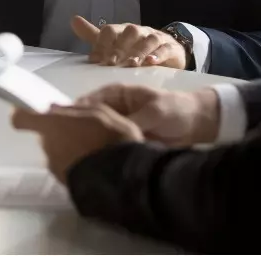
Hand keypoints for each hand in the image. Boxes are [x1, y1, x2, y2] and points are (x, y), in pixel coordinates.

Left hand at [11, 104, 143, 183]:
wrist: (120, 179)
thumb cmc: (110, 139)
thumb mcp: (99, 113)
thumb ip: (74, 110)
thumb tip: (55, 108)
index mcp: (52, 125)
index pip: (20, 119)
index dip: (23, 114)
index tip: (33, 112)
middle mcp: (47, 146)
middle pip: (45, 135)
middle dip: (59, 133)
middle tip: (83, 131)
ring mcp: (55, 166)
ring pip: (56, 152)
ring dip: (69, 150)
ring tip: (94, 150)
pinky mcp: (64, 184)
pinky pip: (66, 167)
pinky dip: (76, 164)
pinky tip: (95, 164)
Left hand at [71, 15, 186, 68]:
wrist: (168, 50)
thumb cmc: (135, 48)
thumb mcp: (114, 42)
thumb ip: (94, 35)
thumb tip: (73, 19)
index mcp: (122, 30)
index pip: (110, 31)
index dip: (101, 44)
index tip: (94, 60)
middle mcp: (139, 31)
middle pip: (129, 33)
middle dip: (119, 48)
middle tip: (111, 63)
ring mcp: (156, 38)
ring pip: (148, 40)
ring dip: (139, 51)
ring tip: (132, 64)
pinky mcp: (171, 48)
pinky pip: (165, 49)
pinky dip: (158, 55)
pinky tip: (151, 63)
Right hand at [75, 84, 220, 146]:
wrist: (196, 124)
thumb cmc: (174, 109)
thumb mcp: (154, 111)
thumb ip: (133, 120)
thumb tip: (111, 132)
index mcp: (114, 95)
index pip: (88, 103)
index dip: (75, 115)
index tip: (64, 129)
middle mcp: (112, 110)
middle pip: (88, 121)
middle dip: (79, 133)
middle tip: (70, 149)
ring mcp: (117, 127)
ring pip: (96, 137)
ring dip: (90, 146)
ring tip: (79, 159)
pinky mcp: (123, 143)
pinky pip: (108, 149)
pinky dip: (102, 155)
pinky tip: (94, 164)